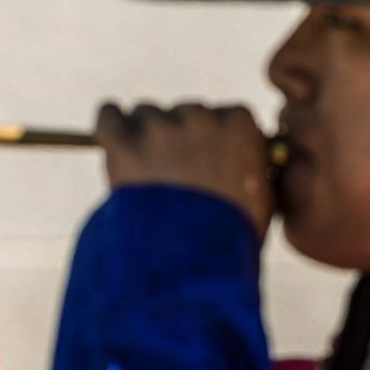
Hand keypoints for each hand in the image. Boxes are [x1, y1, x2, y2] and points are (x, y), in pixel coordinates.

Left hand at [96, 102, 275, 236]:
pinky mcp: (124, 142)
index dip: (211, 136)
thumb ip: (255, 171)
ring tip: (142, 169)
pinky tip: (111, 140)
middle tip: (170, 169)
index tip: (204, 156)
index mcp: (239, 127)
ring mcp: (160, 128)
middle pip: (183, 112)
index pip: (224, 114)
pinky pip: (109, 115)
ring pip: (146, 114)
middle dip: (177, 136)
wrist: (191, 257)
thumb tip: (249, 167)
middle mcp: (200, 118)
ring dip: (143, 134)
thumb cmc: (230, 235)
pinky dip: (109, 125)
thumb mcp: (261, 200)